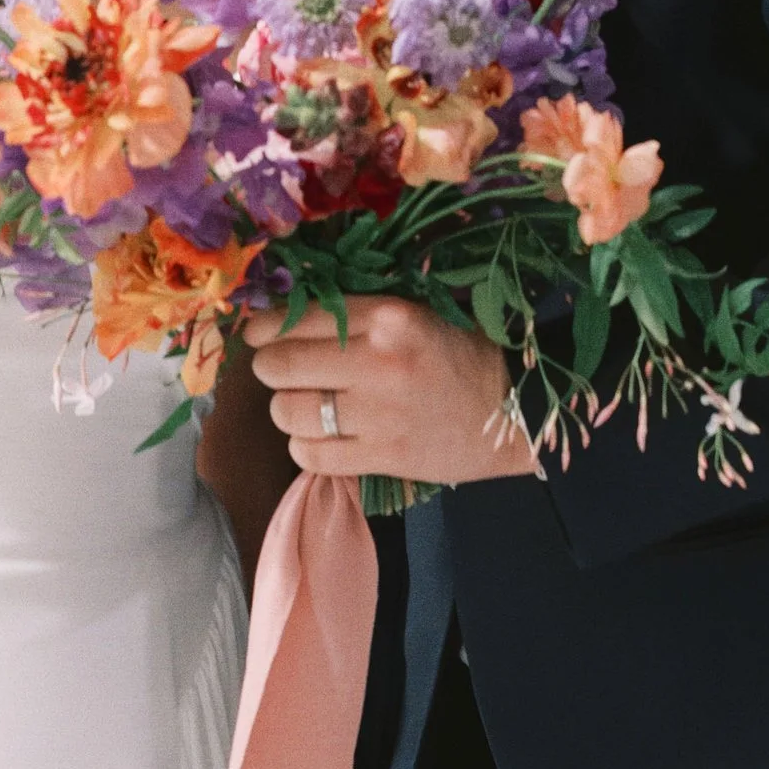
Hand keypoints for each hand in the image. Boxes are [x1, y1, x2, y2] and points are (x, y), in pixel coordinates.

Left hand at [244, 295, 537, 490]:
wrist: (511, 410)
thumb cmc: (454, 352)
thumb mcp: (409, 312)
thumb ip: (350, 311)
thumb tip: (275, 312)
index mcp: (387, 316)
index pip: (294, 317)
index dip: (262, 327)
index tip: (256, 333)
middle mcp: (379, 362)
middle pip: (278, 366)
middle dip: (270, 367)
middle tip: (282, 369)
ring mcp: (380, 415)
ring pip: (286, 412)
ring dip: (287, 408)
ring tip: (307, 404)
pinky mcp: (384, 457)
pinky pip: (309, 455)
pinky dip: (305, 446)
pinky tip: (323, 436)